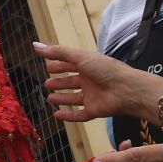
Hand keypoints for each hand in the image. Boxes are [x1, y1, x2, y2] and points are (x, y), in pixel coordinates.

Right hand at [35, 40, 162, 123]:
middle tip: (47, 83)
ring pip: (74, 98)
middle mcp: (90, 80)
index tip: (47, 66)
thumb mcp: (80, 57)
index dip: (59, 65)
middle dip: (60, 82)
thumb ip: (58, 52)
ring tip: (49, 97)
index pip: (70, 64)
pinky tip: (57, 115)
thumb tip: (35, 45)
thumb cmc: (105, 70)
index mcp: (88, 65)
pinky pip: (79, 114)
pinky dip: (68, 116)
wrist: (127, 90)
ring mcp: (92, 96)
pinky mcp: (94, 110)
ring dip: (62, 98)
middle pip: (71, 81)